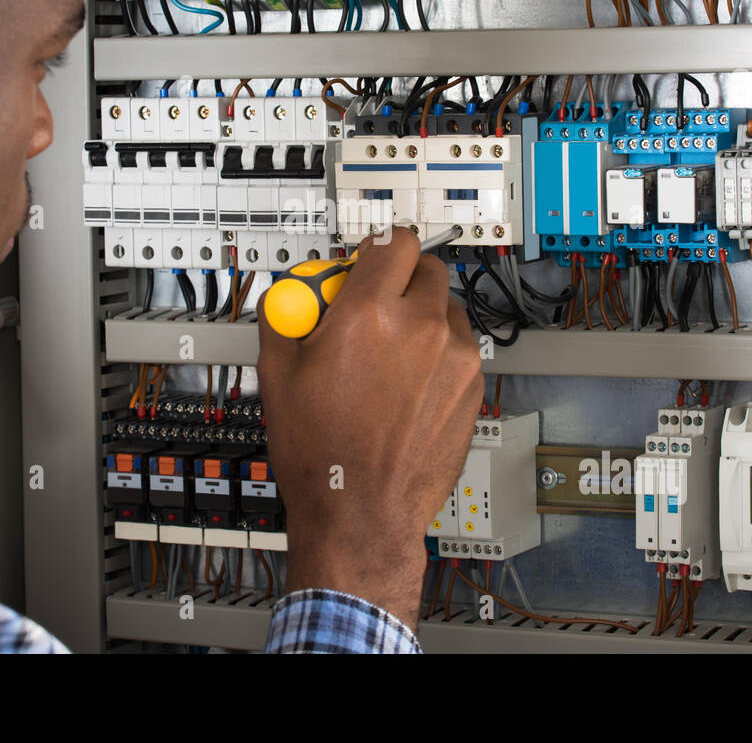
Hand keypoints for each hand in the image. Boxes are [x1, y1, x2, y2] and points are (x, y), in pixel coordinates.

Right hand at [257, 227, 483, 629]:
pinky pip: (460, 347)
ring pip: (447, 308)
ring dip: (423, 316)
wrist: (360, 510)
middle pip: (426, 267)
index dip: (378, 248)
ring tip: (391, 355)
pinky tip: (409, 385)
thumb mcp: (278, 374)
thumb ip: (285, 316)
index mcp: (369, 314)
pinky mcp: (473, 386)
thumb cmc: (321, 452)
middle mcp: (420, 327)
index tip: (367, 259)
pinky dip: (439, 353)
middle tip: (376, 306)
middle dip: (402, 278)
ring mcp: (454, 357)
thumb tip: (289, 293)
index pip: (393, 241)